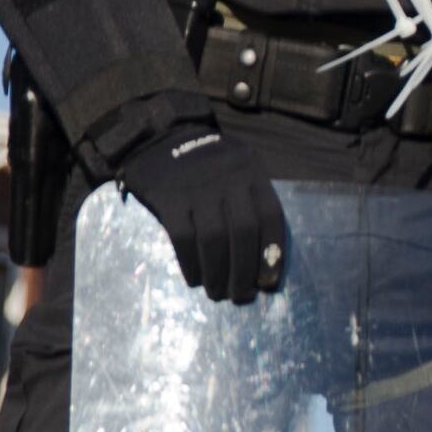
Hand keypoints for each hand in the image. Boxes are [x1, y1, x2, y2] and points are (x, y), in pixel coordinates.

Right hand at [115, 125, 287, 304]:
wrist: (158, 136)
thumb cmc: (204, 161)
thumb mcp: (237, 168)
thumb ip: (249, 200)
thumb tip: (259, 257)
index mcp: (251, 172)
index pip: (271, 216)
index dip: (273, 252)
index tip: (269, 281)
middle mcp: (228, 179)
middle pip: (244, 232)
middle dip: (244, 270)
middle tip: (242, 296)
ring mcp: (197, 188)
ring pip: (214, 238)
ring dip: (218, 273)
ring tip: (218, 293)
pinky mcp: (169, 197)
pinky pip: (183, 237)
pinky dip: (190, 263)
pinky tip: (194, 279)